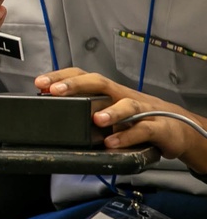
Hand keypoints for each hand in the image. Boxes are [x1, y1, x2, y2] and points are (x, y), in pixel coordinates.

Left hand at [37, 68, 206, 171]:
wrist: (177, 128)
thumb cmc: (136, 118)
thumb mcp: (108, 112)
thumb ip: (86, 112)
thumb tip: (52, 115)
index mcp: (108, 91)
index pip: (82, 76)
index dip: (61, 76)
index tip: (40, 82)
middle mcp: (122, 95)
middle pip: (100, 82)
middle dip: (76, 84)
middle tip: (56, 90)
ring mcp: (142, 110)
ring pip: (127, 105)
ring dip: (111, 111)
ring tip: (95, 120)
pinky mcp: (158, 128)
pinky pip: (143, 130)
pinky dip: (127, 137)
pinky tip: (112, 142)